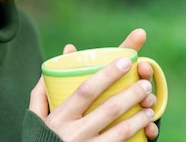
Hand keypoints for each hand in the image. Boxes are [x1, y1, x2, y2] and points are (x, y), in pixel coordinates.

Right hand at [29, 30, 158, 140]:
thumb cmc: (39, 141)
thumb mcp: (35, 118)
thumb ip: (43, 89)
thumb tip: (67, 52)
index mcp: (59, 117)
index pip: (86, 90)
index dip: (107, 74)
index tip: (125, 61)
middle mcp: (73, 133)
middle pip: (108, 109)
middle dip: (131, 94)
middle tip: (145, 83)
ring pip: (120, 131)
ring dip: (138, 117)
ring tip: (150, 106)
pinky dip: (136, 137)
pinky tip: (146, 129)